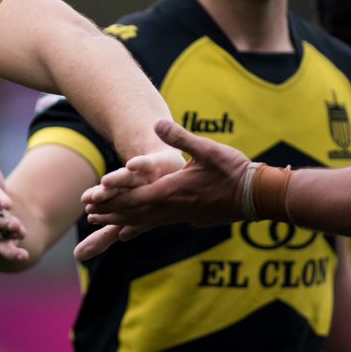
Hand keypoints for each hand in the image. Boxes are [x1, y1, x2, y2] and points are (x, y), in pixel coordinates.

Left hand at [73, 120, 250, 259]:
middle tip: (91, 216)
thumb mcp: (207, 149)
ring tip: (106, 224)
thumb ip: (181, 137)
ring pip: (148, 221)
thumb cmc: (235, 171)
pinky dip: (144, 226)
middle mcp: (174, 208)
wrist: (259, 196)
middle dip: (112, 214)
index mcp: (173, 191)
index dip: (112, 202)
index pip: (135, 199)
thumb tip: (157, 122)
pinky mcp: (193, 218)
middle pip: (136, 214)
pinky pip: (161, 224)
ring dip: (125, 222)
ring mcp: (184, 216)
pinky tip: (140, 229)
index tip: (93, 203)